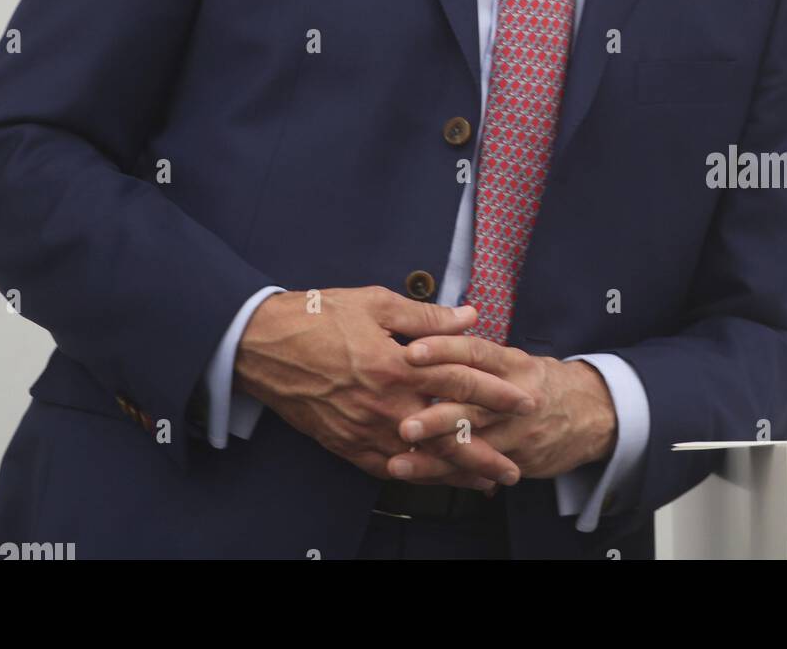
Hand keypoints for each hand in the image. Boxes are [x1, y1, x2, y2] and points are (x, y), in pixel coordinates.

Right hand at [233, 287, 537, 488]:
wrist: (263, 345)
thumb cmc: (317, 317)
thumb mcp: (376, 303)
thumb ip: (426, 315)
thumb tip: (468, 316)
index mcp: (397, 365)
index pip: (459, 381)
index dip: (495, 392)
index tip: (523, 400)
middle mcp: (385, 404)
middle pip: (446, 435)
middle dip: (485, 453)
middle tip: (514, 467)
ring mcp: (364, 429)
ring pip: (420, 459)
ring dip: (455, 474)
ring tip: (484, 483)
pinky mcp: (344, 443)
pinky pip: (385, 468)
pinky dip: (414, 476)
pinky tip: (431, 480)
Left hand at [388, 336, 617, 481]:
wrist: (592, 414)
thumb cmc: (540, 381)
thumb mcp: (515, 361)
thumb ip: (476, 355)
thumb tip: (430, 336)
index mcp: (512, 364)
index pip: (476, 353)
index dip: (444, 350)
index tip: (412, 351)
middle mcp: (515, 397)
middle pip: (473, 405)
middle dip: (435, 416)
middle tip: (401, 421)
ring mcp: (517, 432)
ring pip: (473, 446)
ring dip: (434, 457)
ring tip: (398, 462)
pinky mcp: (518, 461)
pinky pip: (479, 471)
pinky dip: (448, 476)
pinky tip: (420, 479)